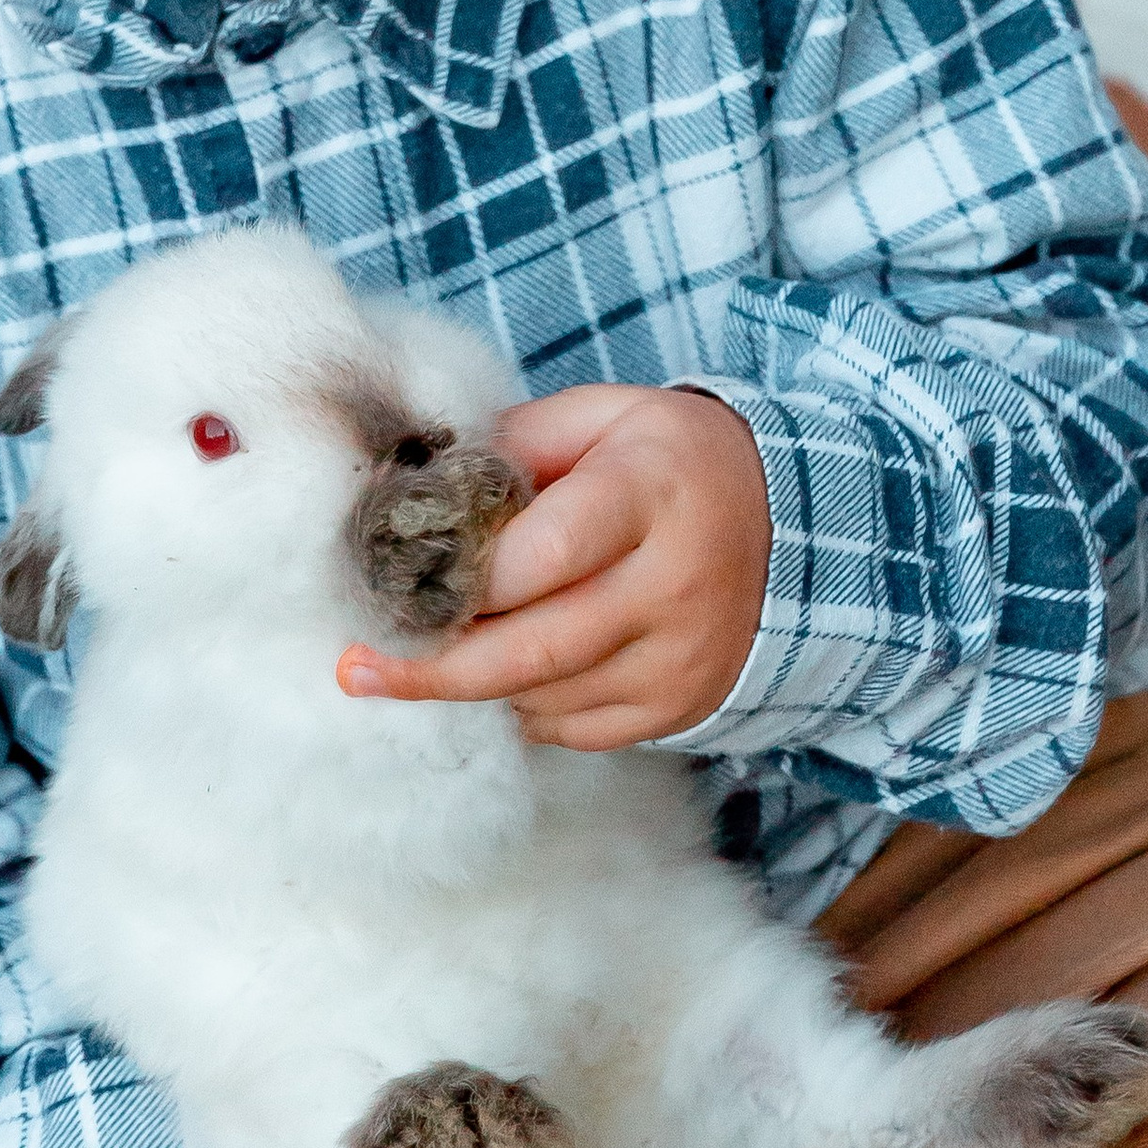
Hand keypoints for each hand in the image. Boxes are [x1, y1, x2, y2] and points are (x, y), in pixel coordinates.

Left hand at [337, 384, 768, 748]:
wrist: (791, 524)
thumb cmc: (666, 459)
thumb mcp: (603, 417)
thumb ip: (515, 443)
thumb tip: (417, 484)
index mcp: (650, 492)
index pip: (548, 553)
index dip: (468, 578)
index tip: (394, 583)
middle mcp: (674, 584)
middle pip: (537, 648)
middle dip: (436, 668)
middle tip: (356, 670)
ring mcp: (681, 656)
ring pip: (547, 697)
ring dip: (473, 688)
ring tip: (409, 669)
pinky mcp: (680, 706)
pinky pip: (576, 730)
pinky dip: (523, 709)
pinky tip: (492, 680)